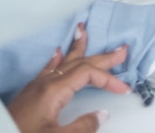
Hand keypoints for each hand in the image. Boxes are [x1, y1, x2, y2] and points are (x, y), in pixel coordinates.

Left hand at [7, 23, 129, 132]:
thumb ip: (82, 127)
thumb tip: (102, 114)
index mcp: (54, 90)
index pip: (87, 74)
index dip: (109, 79)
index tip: (123, 88)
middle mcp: (45, 83)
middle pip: (78, 63)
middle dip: (101, 57)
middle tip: (120, 49)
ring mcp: (37, 86)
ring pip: (63, 62)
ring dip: (78, 48)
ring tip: (83, 31)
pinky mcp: (31, 93)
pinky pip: (48, 69)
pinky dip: (57, 59)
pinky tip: (57, 52)